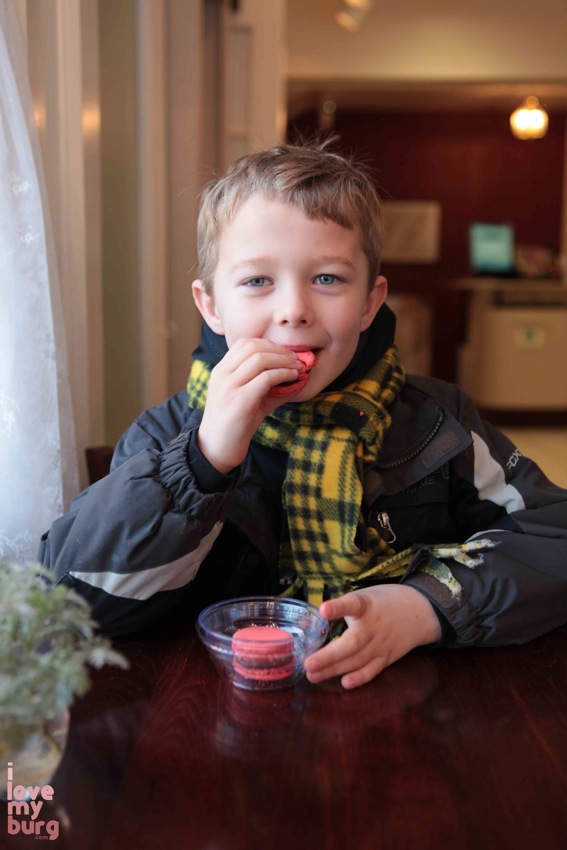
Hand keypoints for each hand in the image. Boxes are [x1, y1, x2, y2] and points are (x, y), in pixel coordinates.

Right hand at [197, 338, 300, 472]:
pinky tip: (293, 378)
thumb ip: (267, 386)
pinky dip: (283, 374)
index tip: (285, 353)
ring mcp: (229, 386)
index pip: (244, 343)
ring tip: (298, 368)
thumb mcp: (248, 399)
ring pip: (260, 359)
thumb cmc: (234, 424)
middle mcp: (222, 374)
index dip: (268, 344)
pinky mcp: (240, 400)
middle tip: (297, 359)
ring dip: (284, 360)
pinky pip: (266, 378)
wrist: (217, 448)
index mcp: (221, 370)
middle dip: (280, 350)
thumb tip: (295, 376)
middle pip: (254, 347)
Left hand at [303, 584, 441, 689]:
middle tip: (307, 664)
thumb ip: (342, 608)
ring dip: (334, 670)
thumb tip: (309, 621)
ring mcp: (381, 644)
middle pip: (352, 643)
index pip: (353, 604)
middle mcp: (373, 626)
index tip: (324, 610)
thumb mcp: (365, 596)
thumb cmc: (384, 602)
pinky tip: (345, 683)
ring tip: (313, 675)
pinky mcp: (387, 658)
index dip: (338, 607)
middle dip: (329, 656)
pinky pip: (373, 670)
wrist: (420, 611)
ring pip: (357, 660)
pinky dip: (360, 678)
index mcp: (366, 605)